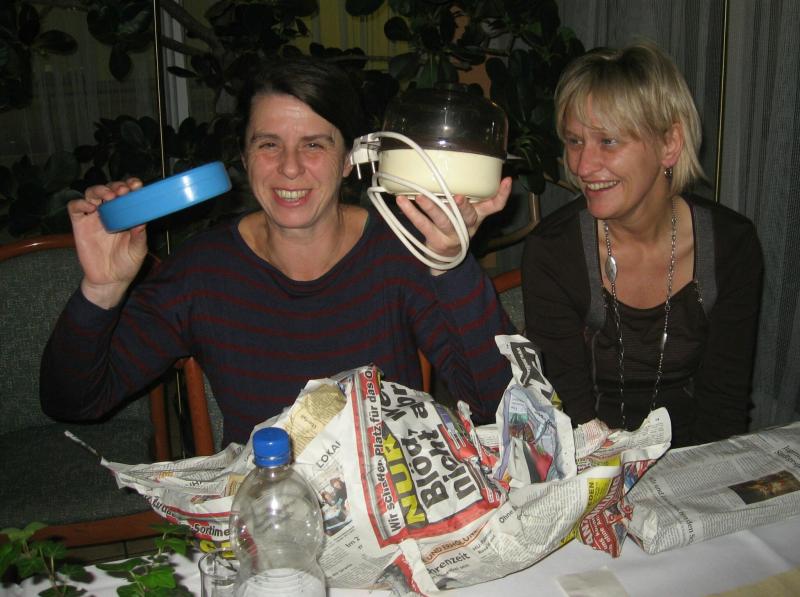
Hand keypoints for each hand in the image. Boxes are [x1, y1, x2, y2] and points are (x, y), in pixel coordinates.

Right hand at [67, 178, 147, 308]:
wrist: (110, 280)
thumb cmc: (127, 264)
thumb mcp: (138, 250)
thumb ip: (139, 235)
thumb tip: (142, 221)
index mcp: (126, 214)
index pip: (127, 194)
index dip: (130, 186)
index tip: (136, 185)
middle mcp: (109, 212)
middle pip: (109, 189)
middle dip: (116, 186)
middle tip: (123, 191)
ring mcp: (93, 217)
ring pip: (91, 193)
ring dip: (100, 190)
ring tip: (109, 196)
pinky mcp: (79, 225)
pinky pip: (75, 207)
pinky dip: (81, 203)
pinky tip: (91, 208)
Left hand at [395, 176, 512, 260]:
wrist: (447, 257)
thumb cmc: (458, 226)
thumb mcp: (470, 214)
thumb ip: (471, 195)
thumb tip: (465, 167)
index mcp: (477, 216)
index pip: (495, 206)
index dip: (502, 194)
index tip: (506, 181)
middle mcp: (466, 226)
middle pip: (467, 216)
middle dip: (463, 207)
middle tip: (458, 197)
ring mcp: (449, 234)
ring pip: (442, 220)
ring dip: (431, 207)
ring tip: (421, 196)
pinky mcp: (433, 239)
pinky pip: (421, 224)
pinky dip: (411, 212)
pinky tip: (402, 201)